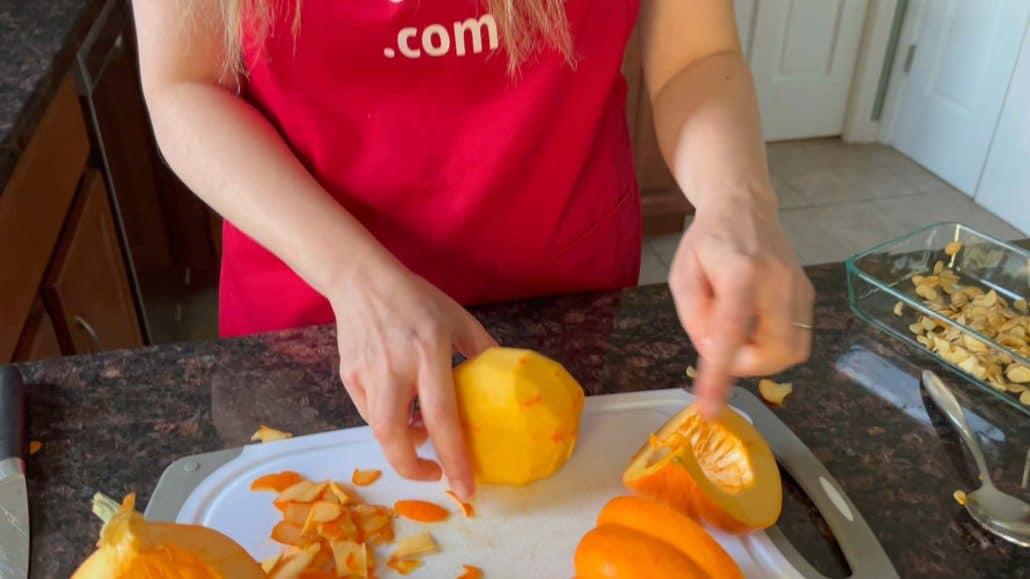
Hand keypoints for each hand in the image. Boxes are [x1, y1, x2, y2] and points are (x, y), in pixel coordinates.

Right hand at [329, 259, 496, 499]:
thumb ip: (483, 349)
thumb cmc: (417, 299)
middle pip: (394, 435)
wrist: (362, 281)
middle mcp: (395, 368)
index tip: (465, 488)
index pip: (442, 416)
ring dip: (402, 444)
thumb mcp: (458, 319)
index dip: (454, 457)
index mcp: (429, 353)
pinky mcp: (349, 376)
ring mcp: (368, 374)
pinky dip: (388, 422)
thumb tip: (506, 381)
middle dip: (413, 468)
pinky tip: (402, 411)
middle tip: (436, 474)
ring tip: (422, 436)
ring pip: (379, 430)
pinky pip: (369, 412)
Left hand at [668, 194, 813, 417]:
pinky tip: (755, 323)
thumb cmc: (707, 241)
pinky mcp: (809, 292)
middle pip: (775, 351)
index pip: (731, 334)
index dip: (719, 376)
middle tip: (723, 346)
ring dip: (761, 356)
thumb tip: (712, 351)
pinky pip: (798, 338)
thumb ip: (694, 316)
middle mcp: (779, 280)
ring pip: (793, 351)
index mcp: (742, 272)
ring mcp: (800, 286)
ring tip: (739, 332)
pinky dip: (773, 343)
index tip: (709, 409)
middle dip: (745, 364)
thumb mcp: (683, 275)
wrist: (744, 205)